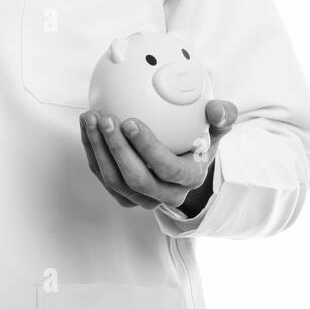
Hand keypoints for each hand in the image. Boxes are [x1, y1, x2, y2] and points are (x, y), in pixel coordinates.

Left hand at [79, 99, 237, 212]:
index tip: (130, 121)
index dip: (147, 148)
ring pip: (114, 180)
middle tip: (106, 118)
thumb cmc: (199, 140)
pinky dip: (92, 151)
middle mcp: (166, 195)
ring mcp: (142, 199)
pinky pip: (102, 175)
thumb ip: (222, 116)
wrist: (185, 163)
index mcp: (190, 179)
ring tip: (90, 118)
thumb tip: (216, 109)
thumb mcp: (216, 128)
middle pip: (136, 179)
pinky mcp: (123, 196)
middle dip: (117, 149)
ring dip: (99, 149)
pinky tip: (87, 126)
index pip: (167, 168)